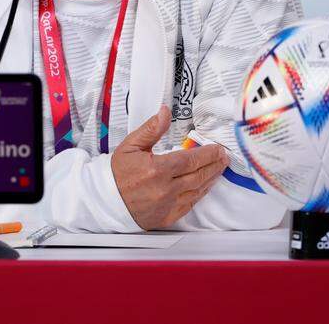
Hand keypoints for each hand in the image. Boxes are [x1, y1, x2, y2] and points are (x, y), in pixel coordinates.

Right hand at [111, 105, 228, 229]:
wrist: (105, 201)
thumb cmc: (116, 174)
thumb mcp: (131, 145)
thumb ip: (151, 129)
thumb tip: (165, 112)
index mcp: (157, 169)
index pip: (191, 159)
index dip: (208, 153)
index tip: (218, 149)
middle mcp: (165, 189)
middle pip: (199, 175)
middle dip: (215, 165)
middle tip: (223, 157)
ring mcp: (167, 205)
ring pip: (197, 190)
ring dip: (211, 179)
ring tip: (218, 169)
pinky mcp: (167, 216)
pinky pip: (189, 204)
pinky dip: (200, 194)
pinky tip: (204, 186)